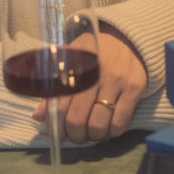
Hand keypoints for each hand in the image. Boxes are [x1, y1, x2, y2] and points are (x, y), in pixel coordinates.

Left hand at [33, 24, 147, 143]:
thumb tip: (38, 117)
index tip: (59, 135)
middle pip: (78, 119)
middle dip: (75, 135)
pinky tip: (110, 126)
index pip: (59, 107)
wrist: (128, 37)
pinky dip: (113, 131)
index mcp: (75, 69)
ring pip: (99, 124)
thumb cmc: (94, 52)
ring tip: (94, 132)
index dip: (56, 127)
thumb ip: (55, 89)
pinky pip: (121, 122)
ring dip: (94, 136)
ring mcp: (116, 83)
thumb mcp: (71, 61)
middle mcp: (95, 76)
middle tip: (77, 135)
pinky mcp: (135, 89)